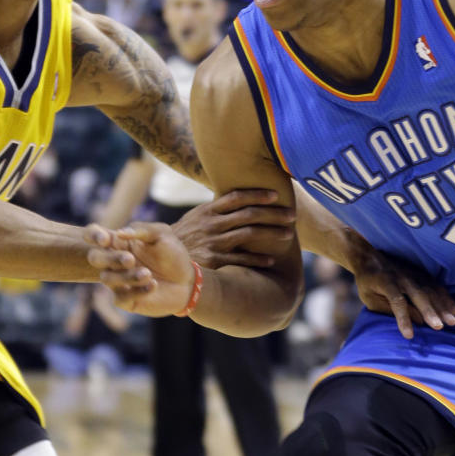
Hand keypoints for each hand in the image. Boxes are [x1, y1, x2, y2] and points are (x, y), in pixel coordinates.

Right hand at [86, 222, 195, 316]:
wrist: (187, 281)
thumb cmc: (172, 254)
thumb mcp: (162, 235)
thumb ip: (142, 230)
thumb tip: (120, 232)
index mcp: (118, 242)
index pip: (94, 235)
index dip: (93, 235)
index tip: (106, 240)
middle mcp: (113, 261)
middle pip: (94, 258)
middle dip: (110, 258)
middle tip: (131, 259)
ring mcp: (118, 281)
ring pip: (107, 279)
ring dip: (127, 276)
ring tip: (148, 274)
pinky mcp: (125, 299)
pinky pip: (120, 297)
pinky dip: (137, 291)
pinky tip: (153, 285)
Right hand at [172, 189, 294, 268]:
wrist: (162, 258)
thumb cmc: (184, 236)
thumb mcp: (196, 217)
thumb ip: (216, 209)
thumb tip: (240, 198)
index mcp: (208, 210)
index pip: (237, 197)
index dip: (257, 194)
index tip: (276, 195)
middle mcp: (212, 224)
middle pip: (248, 214)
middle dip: (273, 213)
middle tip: (292, 215)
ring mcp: (213, 242)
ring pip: (248, 234)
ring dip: (271, 233)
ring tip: (288, 234)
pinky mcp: (214, 260)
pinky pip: (241, 258)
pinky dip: (257, 259)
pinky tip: (271, 259)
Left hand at [349, 244, 454, 338]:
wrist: (370, 255)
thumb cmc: (368, 283)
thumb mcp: (370, 298)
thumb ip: (389, 309)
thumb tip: (415, 321)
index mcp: (385, 282)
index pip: (396, 301)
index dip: (403, 318)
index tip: (409, 335)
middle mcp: (402, 276)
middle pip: (418, 294)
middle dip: (429, 311)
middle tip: (439, 327)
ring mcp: (414, 273)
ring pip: (431, 291)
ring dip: (442, 306)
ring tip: (452, 321)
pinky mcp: (422, 273)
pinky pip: (437, 286)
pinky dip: (446, 298)